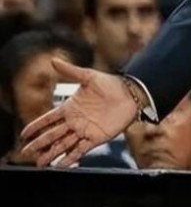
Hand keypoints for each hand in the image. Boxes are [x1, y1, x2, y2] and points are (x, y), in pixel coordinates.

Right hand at [20, 58, 139, 167]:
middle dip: (39, 143)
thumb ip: (70, 71)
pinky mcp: (96, 138)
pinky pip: (80, 150)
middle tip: (26, 151)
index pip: (48, 119)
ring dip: (51, 153)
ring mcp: (85, 130)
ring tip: (40, 162)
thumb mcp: (89, 76)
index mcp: (71, 107)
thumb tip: (53, 60)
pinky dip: (69, 158)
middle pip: (52, 135)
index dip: (36, 126)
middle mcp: (75, 121)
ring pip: (63, 144)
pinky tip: (60, 165)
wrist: (132, 94)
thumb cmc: (112, 84)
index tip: (24, 134)